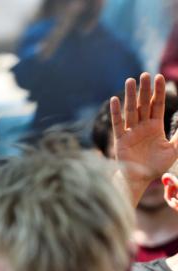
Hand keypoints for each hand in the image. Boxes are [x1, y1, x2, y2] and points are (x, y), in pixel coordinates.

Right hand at [111, 73, 177, 193]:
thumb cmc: (155, 166)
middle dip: (145, 89)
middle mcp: (142, 126)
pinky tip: (115, 99)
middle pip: (144, 104)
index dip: (159, 92)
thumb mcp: (173, 150)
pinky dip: (116, 112)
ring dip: (130, 96)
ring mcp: (130, 132)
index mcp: (155, 127)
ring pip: (131, 110)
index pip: (158, 105)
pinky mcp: (120, 139)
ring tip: (130, 81)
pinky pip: (118, 123)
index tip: (160, 78)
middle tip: (145, 74)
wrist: (139, 180)